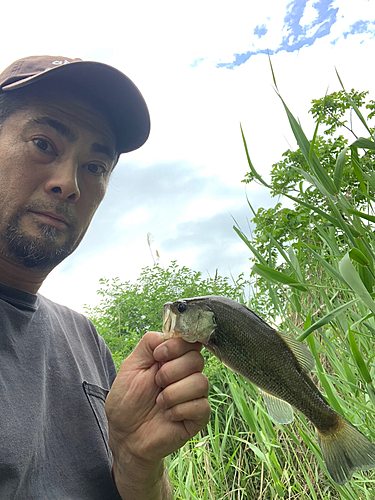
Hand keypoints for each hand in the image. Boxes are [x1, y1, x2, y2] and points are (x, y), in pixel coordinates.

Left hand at [105, 331, 209, 465]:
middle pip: (197, 359)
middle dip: (171, 371)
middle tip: (156, 383)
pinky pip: (201, 406)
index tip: (159, 356)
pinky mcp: (198, 416)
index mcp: (173, 359)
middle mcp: (187, 374)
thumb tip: (169, 334)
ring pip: (201, 382)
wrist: (124, 436)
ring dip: (174, 393)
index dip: (177, 346)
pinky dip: (180, 410)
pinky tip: (168, 416)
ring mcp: (194, 395)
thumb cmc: (126, 401)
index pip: (190, 341)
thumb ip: (149, 344)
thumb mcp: (131, 366)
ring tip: (159, 402)